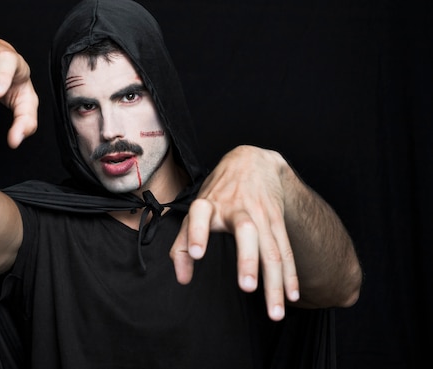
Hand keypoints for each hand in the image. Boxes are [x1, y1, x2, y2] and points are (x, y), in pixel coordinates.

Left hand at [170, 145, 299, 320]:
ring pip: (271, 249)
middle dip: (248, 260)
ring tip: (275, 313)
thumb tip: (182, 279)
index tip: (198, 253)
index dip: (198, 231)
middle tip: (247, 288)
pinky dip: (290, 276)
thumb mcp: (197, 208)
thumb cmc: (219, 191)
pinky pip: (286, 251)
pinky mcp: (278, 221)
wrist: (253, 160)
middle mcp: (236, 208)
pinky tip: (291, 297)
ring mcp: (261, 215)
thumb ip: (182, 244)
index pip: (200, 213)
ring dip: (275, 282)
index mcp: (209, 203)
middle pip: (246, 232)